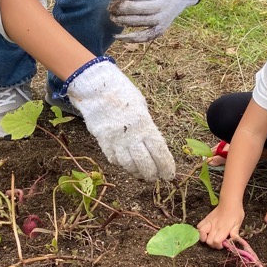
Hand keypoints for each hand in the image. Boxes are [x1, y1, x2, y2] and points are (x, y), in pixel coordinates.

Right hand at [66, 60, 174, 181]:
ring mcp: (116, 140)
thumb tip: (153, 146)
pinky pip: (114, 159)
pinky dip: (122, 164)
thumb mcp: (142, 108)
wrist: (96, 89)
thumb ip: (147, 127)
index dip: (166, 166)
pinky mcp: (103, 142)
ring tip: (142, 174)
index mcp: (145, 125)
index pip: (159, 151)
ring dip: (137, 172)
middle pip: (145, 163)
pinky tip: (127, 163)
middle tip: (155, 177)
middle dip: (152, 174)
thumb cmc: (123, 95)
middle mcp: (131, 136)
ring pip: (128, 165)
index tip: (170, 175)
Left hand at [109, 0, 202, 42]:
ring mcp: (162, 19)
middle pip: (136, 9)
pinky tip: (118, 36)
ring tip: (112, 17)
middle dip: (120, 8)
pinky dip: (131, 39)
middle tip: (110, 6)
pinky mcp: (161, 29)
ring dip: (122, 21)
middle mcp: (163, 6)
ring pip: (139, 23)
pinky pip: (145, 37)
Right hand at [197, 201, 244, 248]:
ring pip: (201, 234)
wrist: (229, 202)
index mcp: (224, 228)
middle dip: (213, 244)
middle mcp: (215, 226)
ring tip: (210, 237)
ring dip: (205, 238)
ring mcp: (209, 223)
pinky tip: (205, 232)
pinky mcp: (206, 219)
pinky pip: (199, 226)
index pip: (216, 241)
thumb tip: (234, 241)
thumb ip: (235, 233)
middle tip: (218, 241)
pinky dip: (200, 231)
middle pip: (209, 241)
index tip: (223, 244)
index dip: (219, 245)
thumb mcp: (239, 223)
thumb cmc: (236, 212)